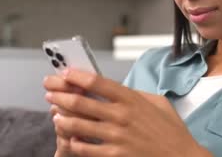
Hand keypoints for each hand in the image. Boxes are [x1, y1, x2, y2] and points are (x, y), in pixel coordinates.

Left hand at [45, 69, 211, 156]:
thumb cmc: (171, 130)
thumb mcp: (158, 103)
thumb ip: (136, 95)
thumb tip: (117, 90)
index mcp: (131, 99)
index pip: (97, 83)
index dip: (76, 76)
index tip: (64, 73)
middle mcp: (120, 115)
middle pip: (81, 102)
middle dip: (60, 95)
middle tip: (49, 92)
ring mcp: (116, 136)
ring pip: (78, 125)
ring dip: (62, 118)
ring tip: (55, 115)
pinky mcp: (114, 155)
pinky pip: (85, 148)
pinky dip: (73, 142)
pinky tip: (68, 138)